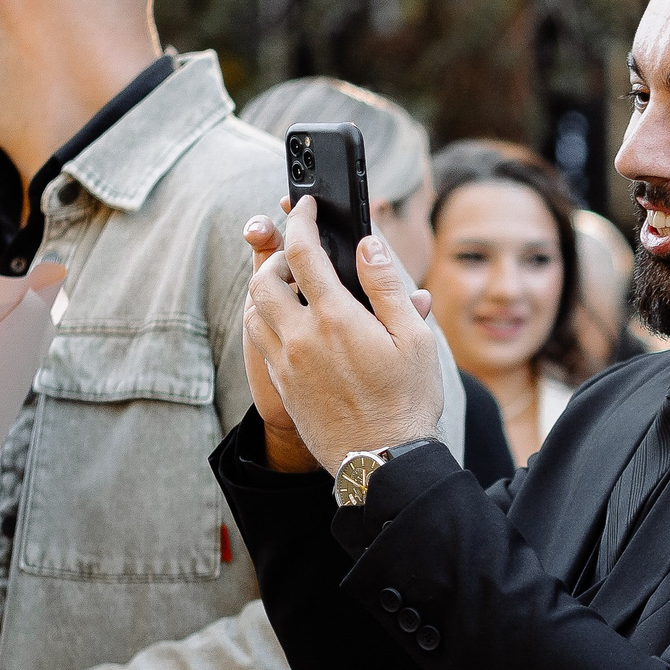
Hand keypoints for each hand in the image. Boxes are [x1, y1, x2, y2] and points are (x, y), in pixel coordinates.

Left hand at [245, 198, 445, 474]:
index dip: (300, 219)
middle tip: (299, 251)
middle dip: (276, 254)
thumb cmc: (407, 402)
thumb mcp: (415, 339)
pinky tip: (291, 322)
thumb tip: (367, 245)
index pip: (303, 251)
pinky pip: (260, 340)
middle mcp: (301, 338)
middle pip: (264, 278)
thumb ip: (388, 287)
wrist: (383, 463)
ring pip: (255, 310)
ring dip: (267, 287)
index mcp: (337, 319)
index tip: (305, 206)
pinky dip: (267, 318)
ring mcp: (286, 364)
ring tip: (294, 285)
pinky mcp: (282, 385)